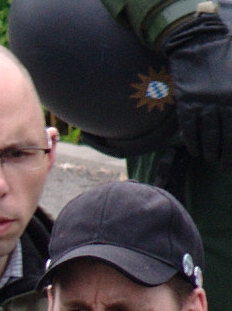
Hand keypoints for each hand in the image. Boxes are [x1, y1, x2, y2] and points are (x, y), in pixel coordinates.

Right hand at [162, 14, 231, 164]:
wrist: (197, 42)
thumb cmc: (224, 57)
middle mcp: (222, 102)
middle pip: (225, 137)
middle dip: (225, 155)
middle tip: (224, 166)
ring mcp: (203, 103)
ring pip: (207, 136)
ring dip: (209, 151)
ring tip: (211, 159)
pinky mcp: (187, 102)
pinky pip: (189, 129)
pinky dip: (192, 142)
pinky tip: (195, 151)